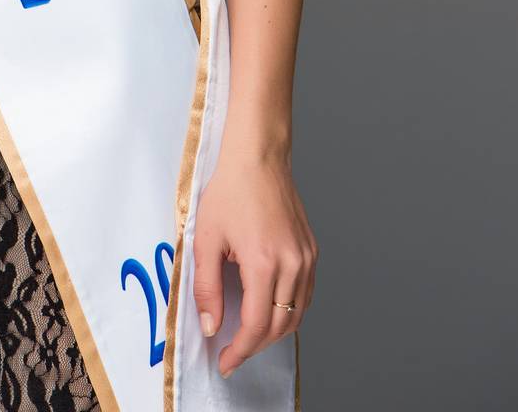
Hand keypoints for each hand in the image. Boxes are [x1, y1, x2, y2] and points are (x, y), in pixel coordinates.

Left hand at [191, 145, 316, 378]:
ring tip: (248, 335)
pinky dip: (289, 312)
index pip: (256, 326)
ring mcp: (306, 258)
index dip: (240, 350)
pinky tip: (270, 310)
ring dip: (273, 332)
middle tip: (232, 352)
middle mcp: (292, 264)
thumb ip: (207, 287)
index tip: (225, 362)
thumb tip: (211, 326)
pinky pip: (306, 295)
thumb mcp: (205, 238)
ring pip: (297, 315)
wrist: (257, 156)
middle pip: (279, 327)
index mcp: (264, 263)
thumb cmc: (230, 190)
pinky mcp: (312, 250)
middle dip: (254, 346)